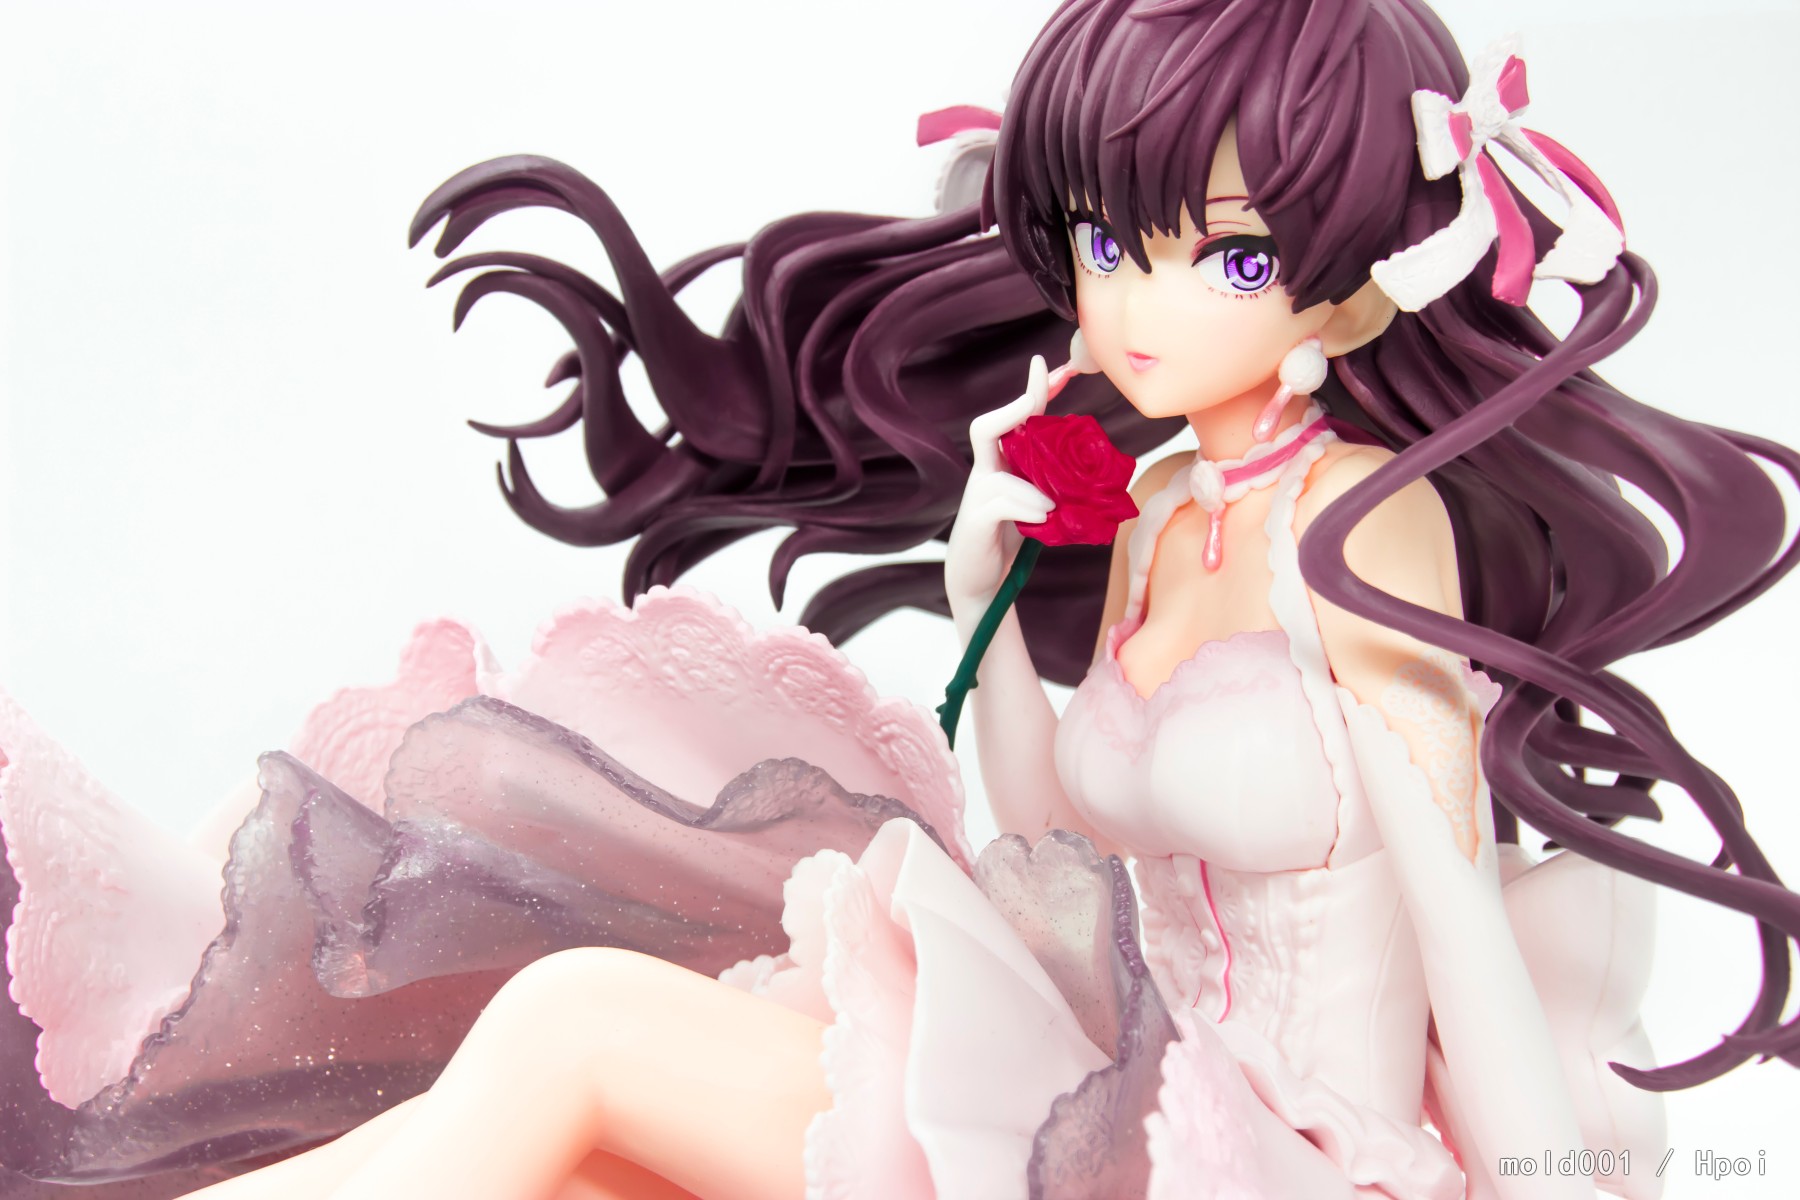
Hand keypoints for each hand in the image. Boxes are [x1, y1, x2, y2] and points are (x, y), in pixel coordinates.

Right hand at [944, 354, 1055, 630]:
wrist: (982, 585)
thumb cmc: (1011, 541)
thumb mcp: (1040, 506)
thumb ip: (1054, 484)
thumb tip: (1097, 471)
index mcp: (1000, 465)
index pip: (1014, 419)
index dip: (1032, 390)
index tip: (1051, 365)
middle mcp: (984, 473)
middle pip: (988, 426)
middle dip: (1019, 404)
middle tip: (1041, 385)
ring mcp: (976, 495)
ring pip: (1003, 472)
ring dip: (1035, 485)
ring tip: (1055, 506)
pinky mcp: (975, 519)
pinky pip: (1003, 500)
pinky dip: (1028, 506)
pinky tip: (1044, 516)